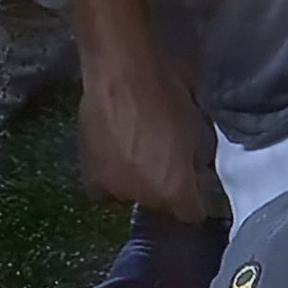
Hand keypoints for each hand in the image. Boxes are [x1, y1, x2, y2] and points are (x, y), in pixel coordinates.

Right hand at [78, 62, 217, 223]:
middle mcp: (142, 199)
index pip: (191, 214)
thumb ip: (198, 158)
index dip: (195, 200)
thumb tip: (197, 169)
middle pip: (161, 206)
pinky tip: (116, 151)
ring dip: (138, 181)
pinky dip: (114, 173)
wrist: (120, 73)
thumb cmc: (166, 94)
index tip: (194, 184)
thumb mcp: (197, 126)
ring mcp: (112, 190)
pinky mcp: (89, 177)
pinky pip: (107, 186)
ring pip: (132, 195)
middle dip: (166, 188)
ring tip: (137, 151)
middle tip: (166, 160)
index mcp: (174, 190)